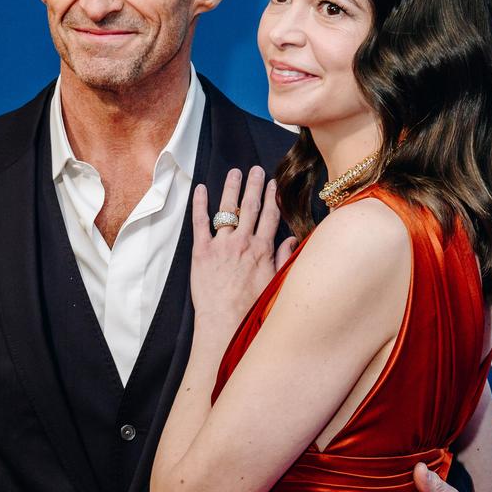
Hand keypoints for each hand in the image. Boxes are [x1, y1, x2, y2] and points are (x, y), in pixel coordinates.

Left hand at [191, 166, 295, 328]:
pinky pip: (200, 222)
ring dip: (231, 188)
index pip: (269, 216)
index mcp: (262, 250)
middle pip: (250, 207)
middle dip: (254, 185)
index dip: (272, 198)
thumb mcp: (276, 284)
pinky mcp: (201, 251)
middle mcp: (243, 242)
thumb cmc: (251, 309)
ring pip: (227, 209)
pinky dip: (200, 204)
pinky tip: (200, 189)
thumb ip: (283, 259)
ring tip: (234, 172)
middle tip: (255, 169)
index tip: (273, 183)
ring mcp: (221, 245)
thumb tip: (292, 240)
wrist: (225, 323)